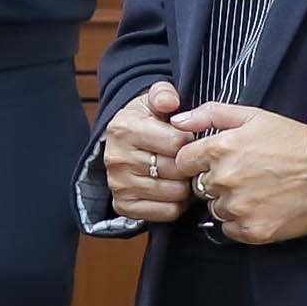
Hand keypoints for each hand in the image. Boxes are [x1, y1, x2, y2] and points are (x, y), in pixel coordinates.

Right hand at [97, 81, 191, 226]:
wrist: (124, 145)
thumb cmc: (147, 122)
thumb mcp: (153, 100)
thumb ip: (164, 94)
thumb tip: (169, 102)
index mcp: (123, 128)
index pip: (177, 142)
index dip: (190, 141)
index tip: (185, 138)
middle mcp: (116, 157)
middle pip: (177, 169)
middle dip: (189, 165)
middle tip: (187, 159)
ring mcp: (118, 184)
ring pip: (175, 193)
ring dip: (185, 186)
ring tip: (181, 174)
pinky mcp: (124, 206)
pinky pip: (167, 212)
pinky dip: (177, 204)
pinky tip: (172, 189)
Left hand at [169, 104, 306, 245]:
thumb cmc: (294, 142)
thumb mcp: (254, 116)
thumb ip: (210, 114)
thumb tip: (176, 121)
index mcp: (219, 148)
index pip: (182, 161)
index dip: (197, 161)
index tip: (214, 161)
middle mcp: (224, 179)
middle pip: (198, 186)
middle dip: (214, 181)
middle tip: (244, 176)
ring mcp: (238, 207)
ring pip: (214, 209)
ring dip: (228, 203)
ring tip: (257, 191)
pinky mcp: (253, 231)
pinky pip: (230, 230)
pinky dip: (241, 222)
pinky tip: (262, 208)